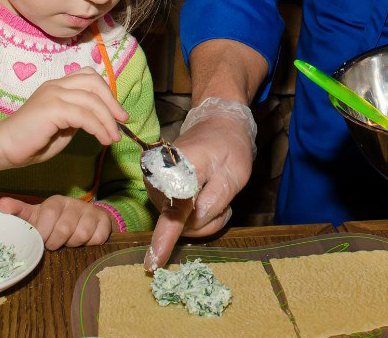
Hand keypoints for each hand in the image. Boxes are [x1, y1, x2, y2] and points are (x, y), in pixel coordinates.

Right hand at [0, 68, 125, 171]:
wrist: (3, 147)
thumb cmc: (31, 141)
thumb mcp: (62, 126)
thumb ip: (78, 117)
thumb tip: (99, 118)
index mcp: (57, 86)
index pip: (89, 77)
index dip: (107, 93)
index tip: (117, 114)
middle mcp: (56, 85)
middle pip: (94, 82)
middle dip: (112, 102)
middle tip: (122, 121)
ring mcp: (53, 94)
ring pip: (92, 100)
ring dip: (107, 120)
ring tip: (113, 137)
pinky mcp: (51, 108)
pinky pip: (83, 115)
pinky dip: (97, 127)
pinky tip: (102, 139)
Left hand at [0, 195, 113, 249]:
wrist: (85, 219)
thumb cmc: (55, 221)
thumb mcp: (37, 216)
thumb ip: (19, 212)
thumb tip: (1, 204)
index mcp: (56, 202)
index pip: (48, 215)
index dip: (44, 232)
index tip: (42, 239)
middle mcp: (74, 204)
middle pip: (64, 229)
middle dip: (57, 242)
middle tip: (55, 243)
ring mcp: (90, 212)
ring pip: (81, 235)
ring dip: (73, 244)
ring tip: (69, 242)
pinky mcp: (104, 221)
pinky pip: (97, 238)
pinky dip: (90, 244)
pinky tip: (85, 241)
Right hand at [145, 98, 255, 270]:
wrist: (215, 125)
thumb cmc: (229, 146)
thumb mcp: (235, 171)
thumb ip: (215, 198)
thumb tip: (195, 221)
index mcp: (180, 168)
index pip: (175, 209)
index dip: (165, 238)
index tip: (152, 263)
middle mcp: (160, 178)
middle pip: (182, 224)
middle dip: (207, 221)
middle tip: (225, 202)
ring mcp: (155, 187)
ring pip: (179, 225)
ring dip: (203, 220)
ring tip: (217, 197)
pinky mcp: (157, 193)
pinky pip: (176, 220)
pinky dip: (195, 216)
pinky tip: (205, 198)